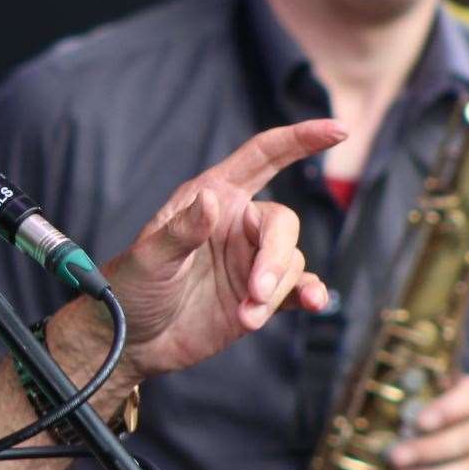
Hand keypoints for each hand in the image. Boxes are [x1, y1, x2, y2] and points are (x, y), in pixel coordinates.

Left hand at [101, 121, 342, 378]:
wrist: (132, 340)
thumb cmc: (131, 288)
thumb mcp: (148, 258)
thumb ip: (181, 232)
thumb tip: (212, 201)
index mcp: (212, 198)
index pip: (262, 157)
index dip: (299, 140)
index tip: (337, 129)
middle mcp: (237, 224)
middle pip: (282, 222)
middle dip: (275, 258)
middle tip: (256, 293)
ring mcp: (251, 261)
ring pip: (289, 261)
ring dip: (275, 290)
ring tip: (246, 316)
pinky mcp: (259, 296)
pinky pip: (297, 289)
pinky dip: (308, 294)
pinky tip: (312, 302)